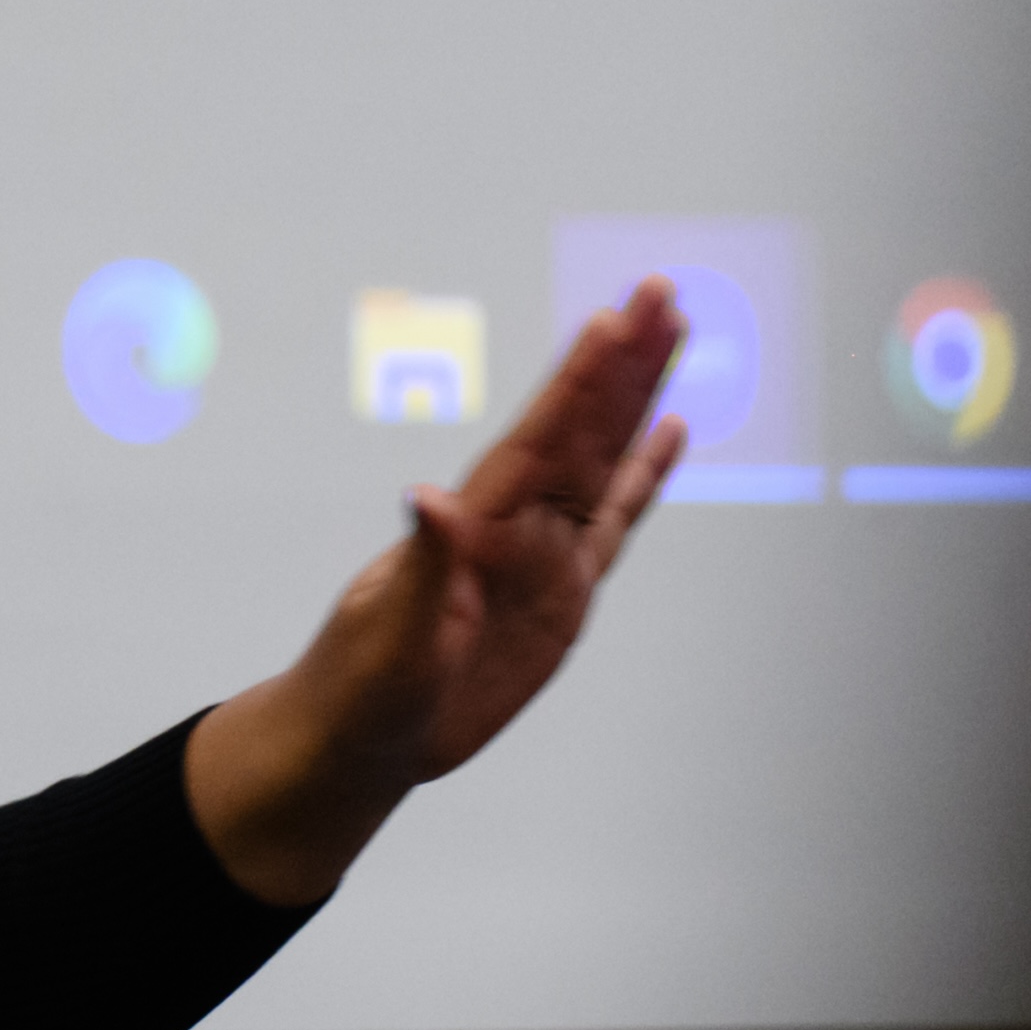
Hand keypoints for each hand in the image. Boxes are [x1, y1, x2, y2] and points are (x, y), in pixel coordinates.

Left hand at [187, 277, 694, 904]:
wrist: (358, 738)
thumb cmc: (359, 686)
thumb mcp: (391, 633)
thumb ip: (423, 566)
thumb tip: (427, 499)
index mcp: (475, 528)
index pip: (536, 439)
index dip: (577, 382)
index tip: (613, 321)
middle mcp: (514, 527)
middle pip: (581, 428)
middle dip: (623, 361)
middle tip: (660, 291)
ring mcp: (543, 556)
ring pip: (604, 458)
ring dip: (638, 396)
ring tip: (673, 330)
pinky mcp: (563, 595)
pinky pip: (615, 521)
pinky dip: (643, 475)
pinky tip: (669, 430)